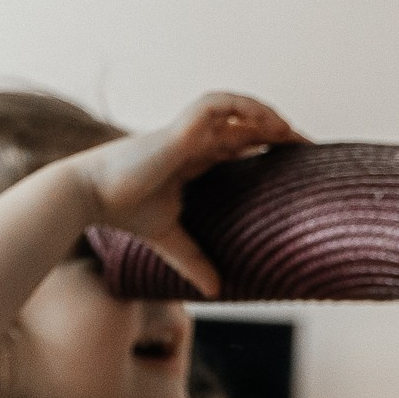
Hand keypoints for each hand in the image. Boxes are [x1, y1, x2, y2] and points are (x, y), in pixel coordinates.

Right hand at [66, 92, 300, 295]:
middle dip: (278, 129)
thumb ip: (193, 260)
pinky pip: (216, 105)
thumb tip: (215, 292)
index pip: (241, 143)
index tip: (300, 161)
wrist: (90, 197)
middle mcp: (194, 140)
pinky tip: (266, 123)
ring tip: (292, 133)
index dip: (270, 145)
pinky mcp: (178, 129)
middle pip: (245, 122)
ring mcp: (187, 131)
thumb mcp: (169, 239)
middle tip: (308, 148)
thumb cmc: (124, 211)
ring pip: (235, 107)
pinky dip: (243, 108)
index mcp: (195, 157)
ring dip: (265, 113)